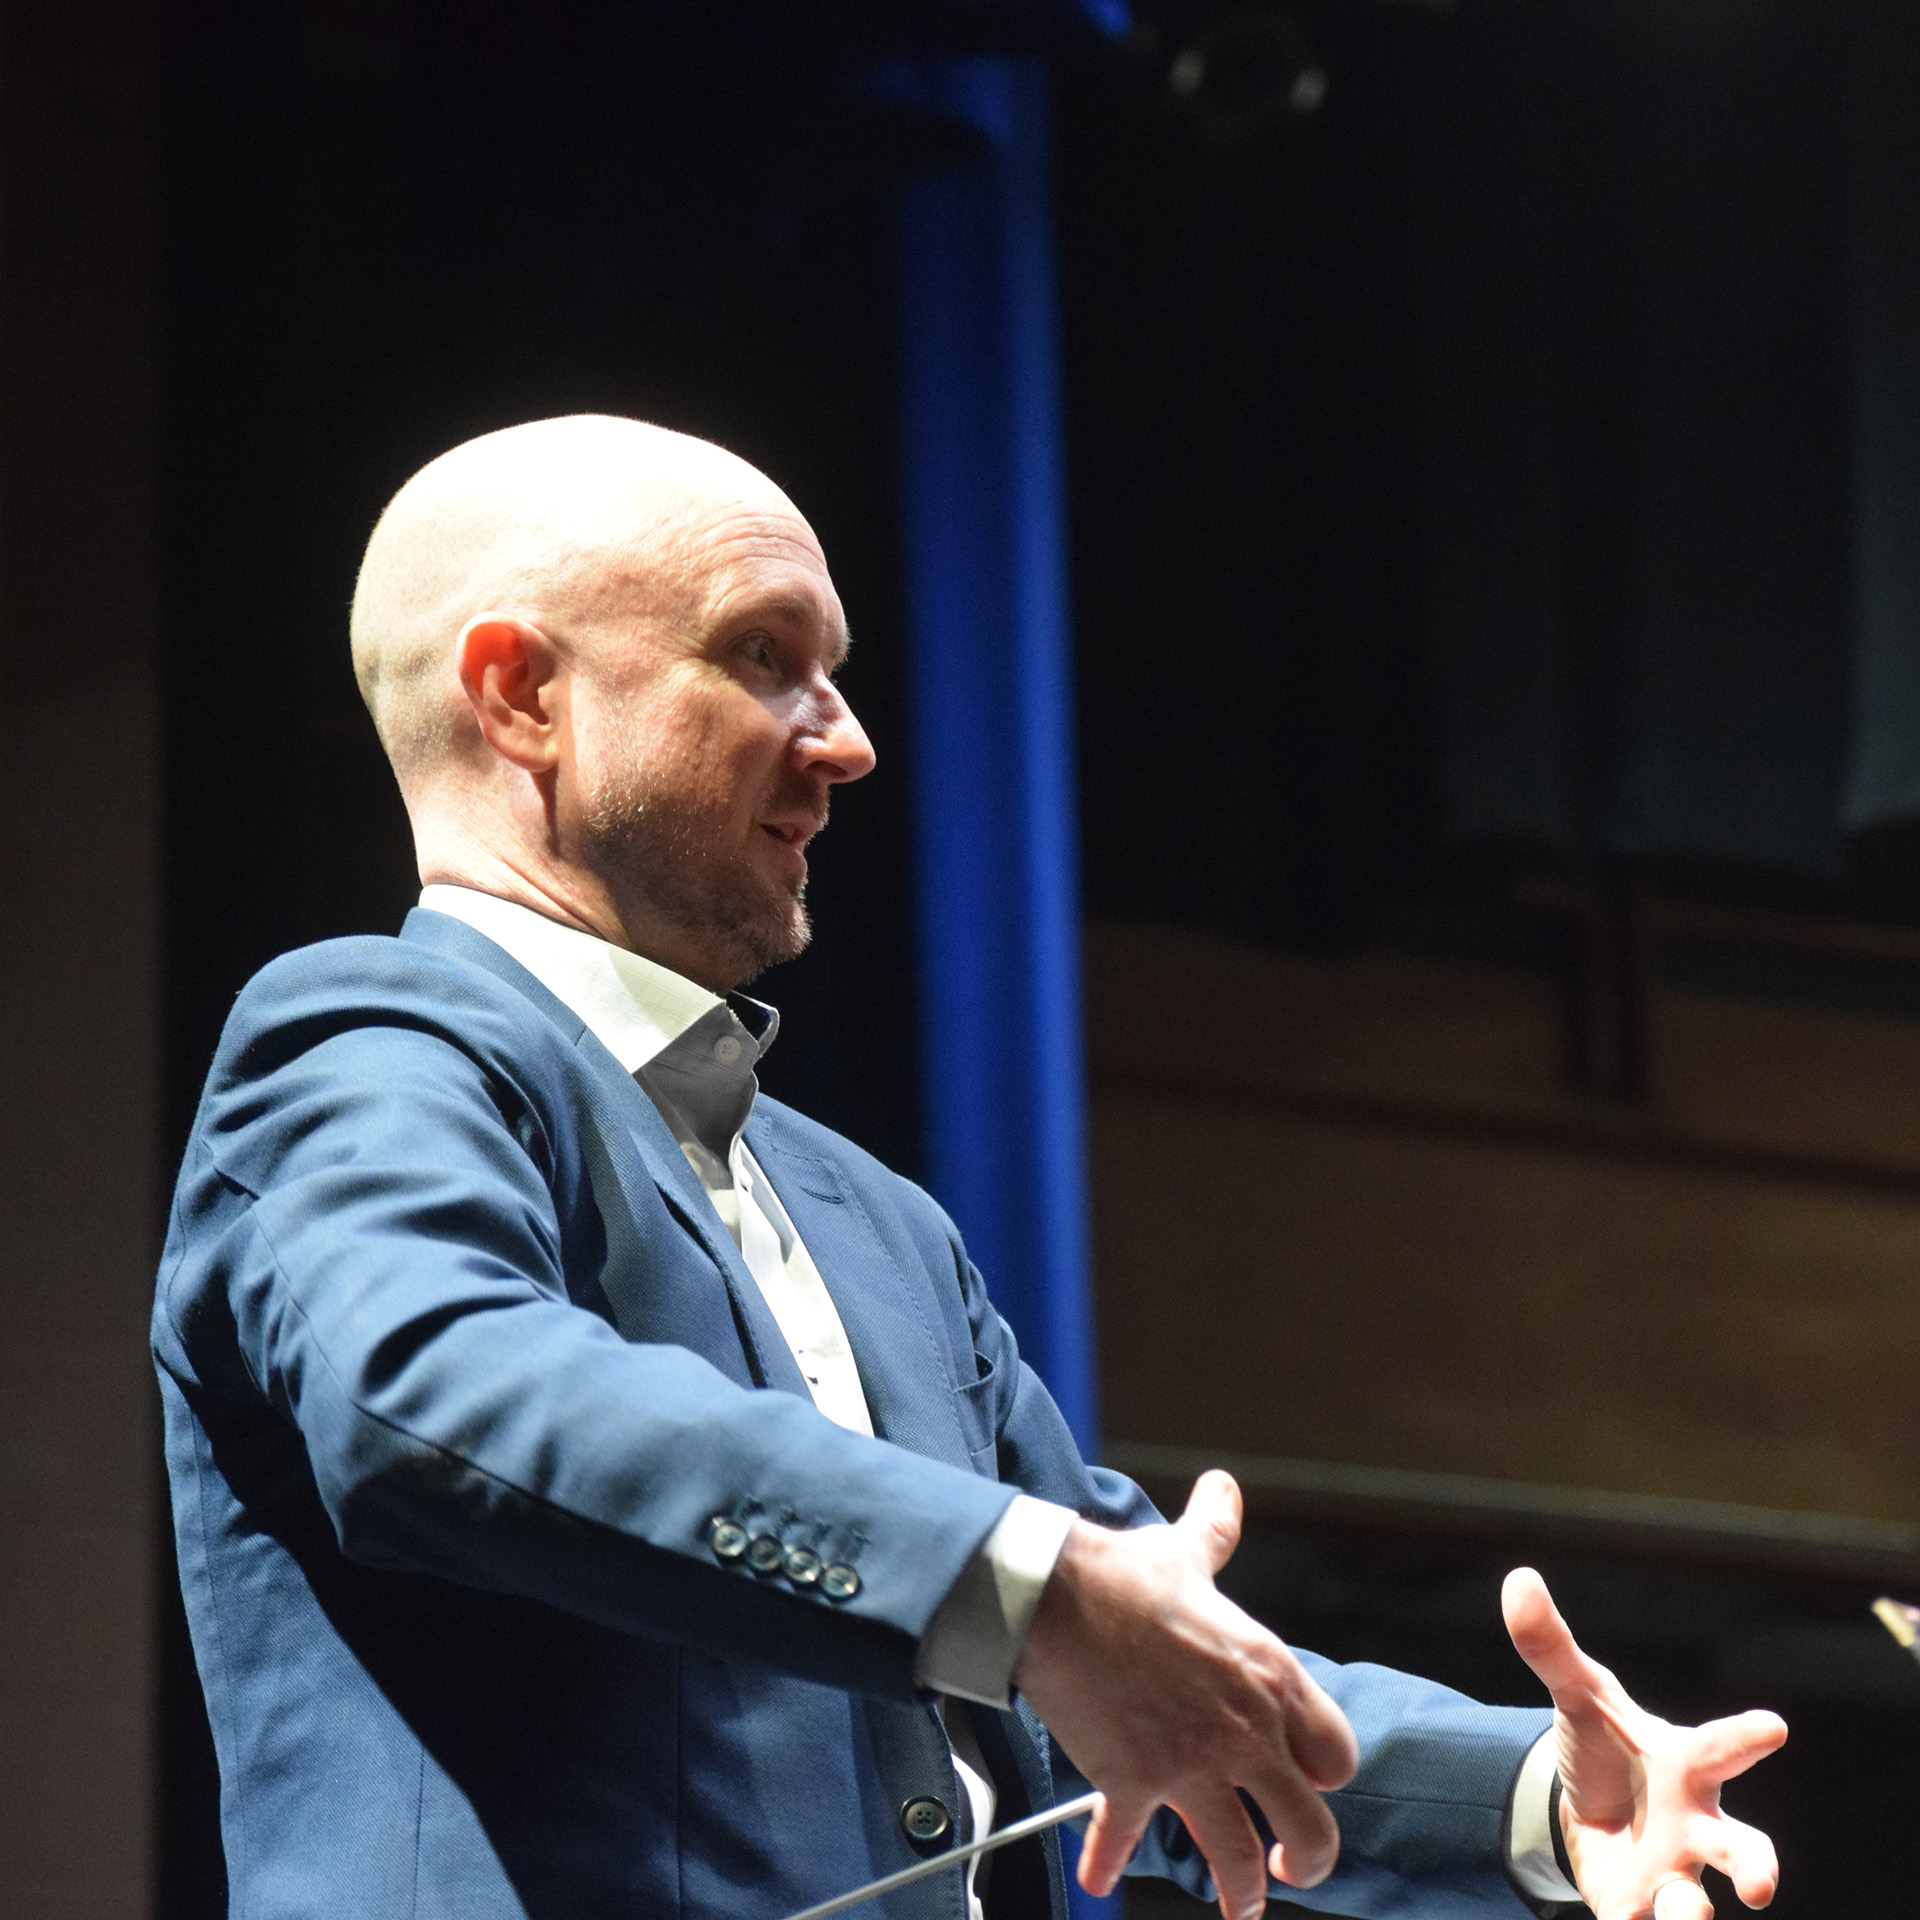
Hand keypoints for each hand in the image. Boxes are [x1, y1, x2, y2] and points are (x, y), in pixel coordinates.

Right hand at [1013, 1471, 1359, 1919]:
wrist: (1055, 1594)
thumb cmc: (1122, 1575)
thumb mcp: (1183, 1552)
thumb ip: (1215, 1530)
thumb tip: (1223, 1489)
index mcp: (1270, 1676)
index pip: (1337, 1753)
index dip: (1324, 1775)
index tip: (1306, 1783)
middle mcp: (1246, 1728)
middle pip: (1312, 1826)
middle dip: (1308, 1860)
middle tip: (1291, 1867)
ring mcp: (1193, 1762)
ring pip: (1242, 1859)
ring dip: (1241, 1894)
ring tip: (1238, 1907)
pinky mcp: (1135, 1782)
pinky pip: (1130, 1842)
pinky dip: (1111, 1862)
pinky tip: (1099, 1872)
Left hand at [1502, 1568, 1786, 1919]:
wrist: (1589, 1804)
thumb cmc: (1607, 1742)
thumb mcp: (1576, 1691)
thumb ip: (1550, 1644)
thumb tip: (1518, 1579)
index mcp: (1685, 1763)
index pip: (1723, 1746)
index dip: (1748, 1736)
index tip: (1773, 1726)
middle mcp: (1694, 1824)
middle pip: (1740, 1848)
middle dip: (1755, 1865)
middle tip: (1761, 1883)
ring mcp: (1672, 1872)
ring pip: (1694, 1904)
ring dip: (1692, 1915)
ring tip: (1688, 1915)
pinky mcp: (1636, 1906)